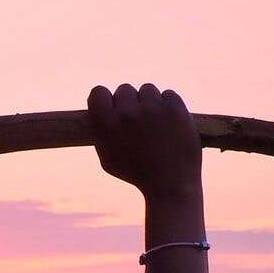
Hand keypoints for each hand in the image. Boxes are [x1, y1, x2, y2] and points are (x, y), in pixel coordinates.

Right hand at [87, 84, 201, 201]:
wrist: (170, 183)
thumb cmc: (136, 173)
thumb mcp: (107, 158)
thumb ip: (101, 133)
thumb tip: (99, 112)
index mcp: (107, 125)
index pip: (98, 92)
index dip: (104, 99)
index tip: (110, 107)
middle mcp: (128, 113)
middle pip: (124, 89)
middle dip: (129, 102)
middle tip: (135, 119)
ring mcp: (153, 109)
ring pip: (147, 89)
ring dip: (149, 102)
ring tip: (153, 121)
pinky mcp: (175, 108)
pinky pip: (168, 94)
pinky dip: (168, 105)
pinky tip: (168, 122)